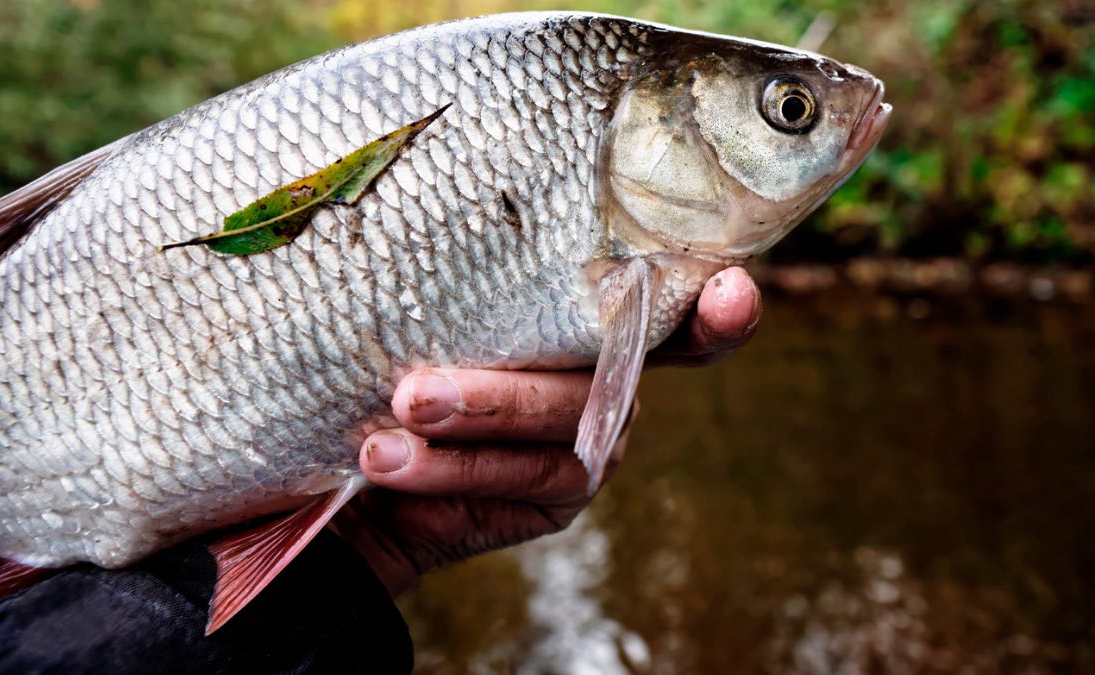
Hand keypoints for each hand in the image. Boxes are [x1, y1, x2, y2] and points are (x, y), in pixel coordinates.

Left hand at [335, 267, 761, 593]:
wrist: (363, 461)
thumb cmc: (397, 359)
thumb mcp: (423, 313)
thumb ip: (456, 289)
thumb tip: (419, 220)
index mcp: (593, 311)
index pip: (673, 297)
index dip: (714, 305)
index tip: (732, 293)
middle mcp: (613, 371)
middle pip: (596, 374)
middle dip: (500, 391)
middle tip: (411, 397)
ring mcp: (597, 435)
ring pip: (559, 425)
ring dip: (471, 429)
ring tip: (389, 434)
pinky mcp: (565, 493)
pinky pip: (525, 481)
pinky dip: (453, 474)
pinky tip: (391, 466)